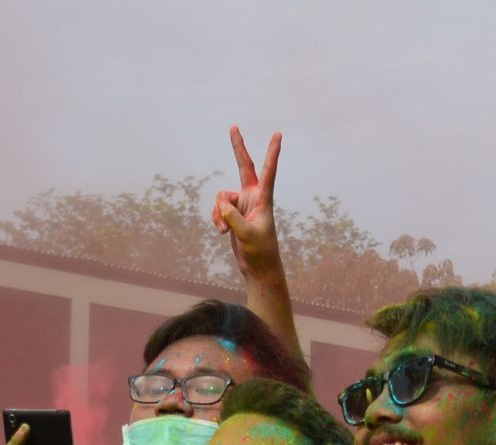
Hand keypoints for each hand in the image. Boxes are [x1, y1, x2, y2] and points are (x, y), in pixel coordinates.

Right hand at [213, 127, 282, 278]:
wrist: (257, 267)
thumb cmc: (259, 252)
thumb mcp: (247, 235)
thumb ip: (234, 218)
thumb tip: (222, 204)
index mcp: (263, 199)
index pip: (268, 171)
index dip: (272, 153)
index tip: (278, 135)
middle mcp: (253, 197)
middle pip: (244, 166)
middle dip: (238, 148)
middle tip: (233, 126)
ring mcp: (242, 204)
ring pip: (222, 197)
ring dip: (218, 213)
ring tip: (223, 230)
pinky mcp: (233, 214)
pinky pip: (218, 209)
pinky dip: (217, 219)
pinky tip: (221, 232)